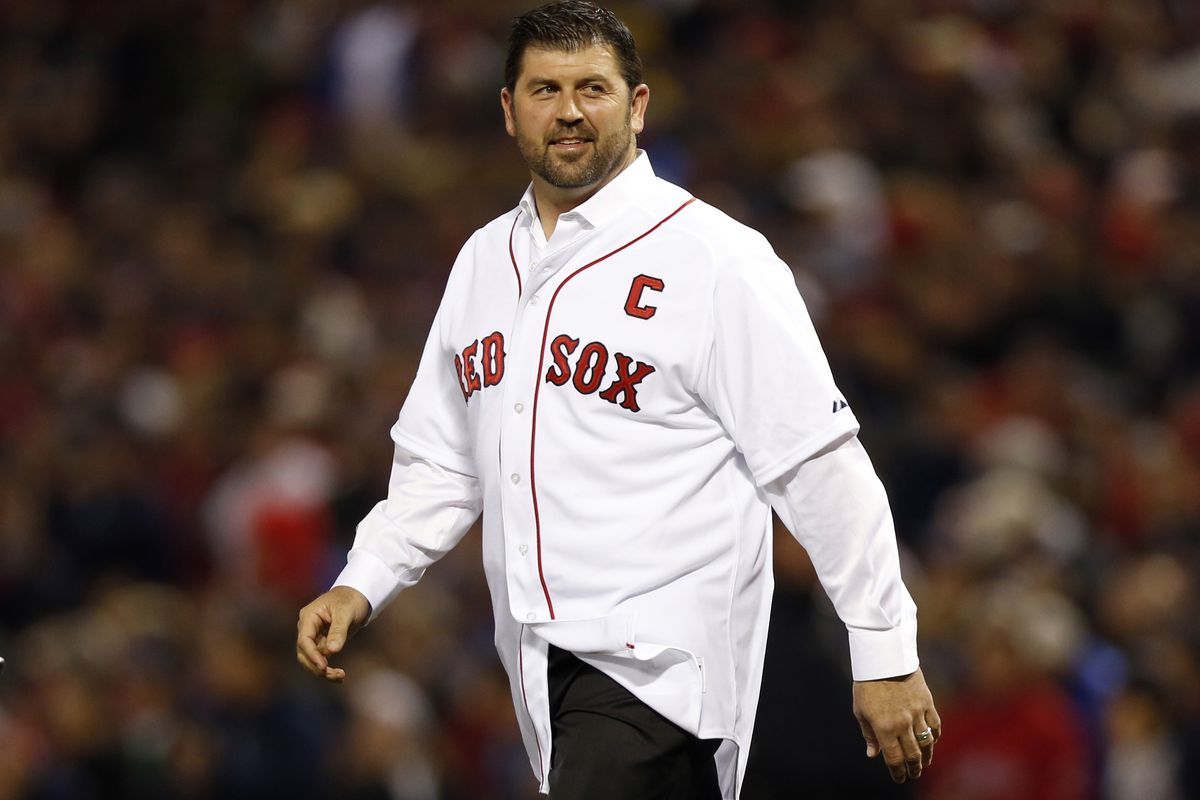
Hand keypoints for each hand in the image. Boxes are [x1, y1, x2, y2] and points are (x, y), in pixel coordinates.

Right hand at [296, 586, 370, 682]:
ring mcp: (314, 637)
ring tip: (341, 676)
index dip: (312, 655)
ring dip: (323, 671)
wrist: (358, 596)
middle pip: (304, 654)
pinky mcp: (322, 644)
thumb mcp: (346, 612)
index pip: (304, 640)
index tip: (323, 666)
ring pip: (311, 660)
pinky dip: (328, 669)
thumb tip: (332, 651)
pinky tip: (339, 676)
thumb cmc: (350, 600)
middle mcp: (307, 628)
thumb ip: (339, 630)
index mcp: (308, 617)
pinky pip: (321, 659)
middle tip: (335, 675)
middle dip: (316, 667)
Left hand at [852, 667, 940, 782]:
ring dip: (926, 756)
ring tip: (924, 764)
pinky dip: (935, 736)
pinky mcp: (927, 702)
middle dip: (913, 768)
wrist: (883, 658)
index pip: (894, 759)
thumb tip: (873, 755)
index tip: (899, 779)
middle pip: (912, 754)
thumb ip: (868, 735)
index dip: (898, 772)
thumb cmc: (867, 684)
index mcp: (884, 728)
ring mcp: (917, 713)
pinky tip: (932, 742)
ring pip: (926, 743)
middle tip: (913, 774)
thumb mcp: (860, 710)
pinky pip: (935, 725)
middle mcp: (902, 724)